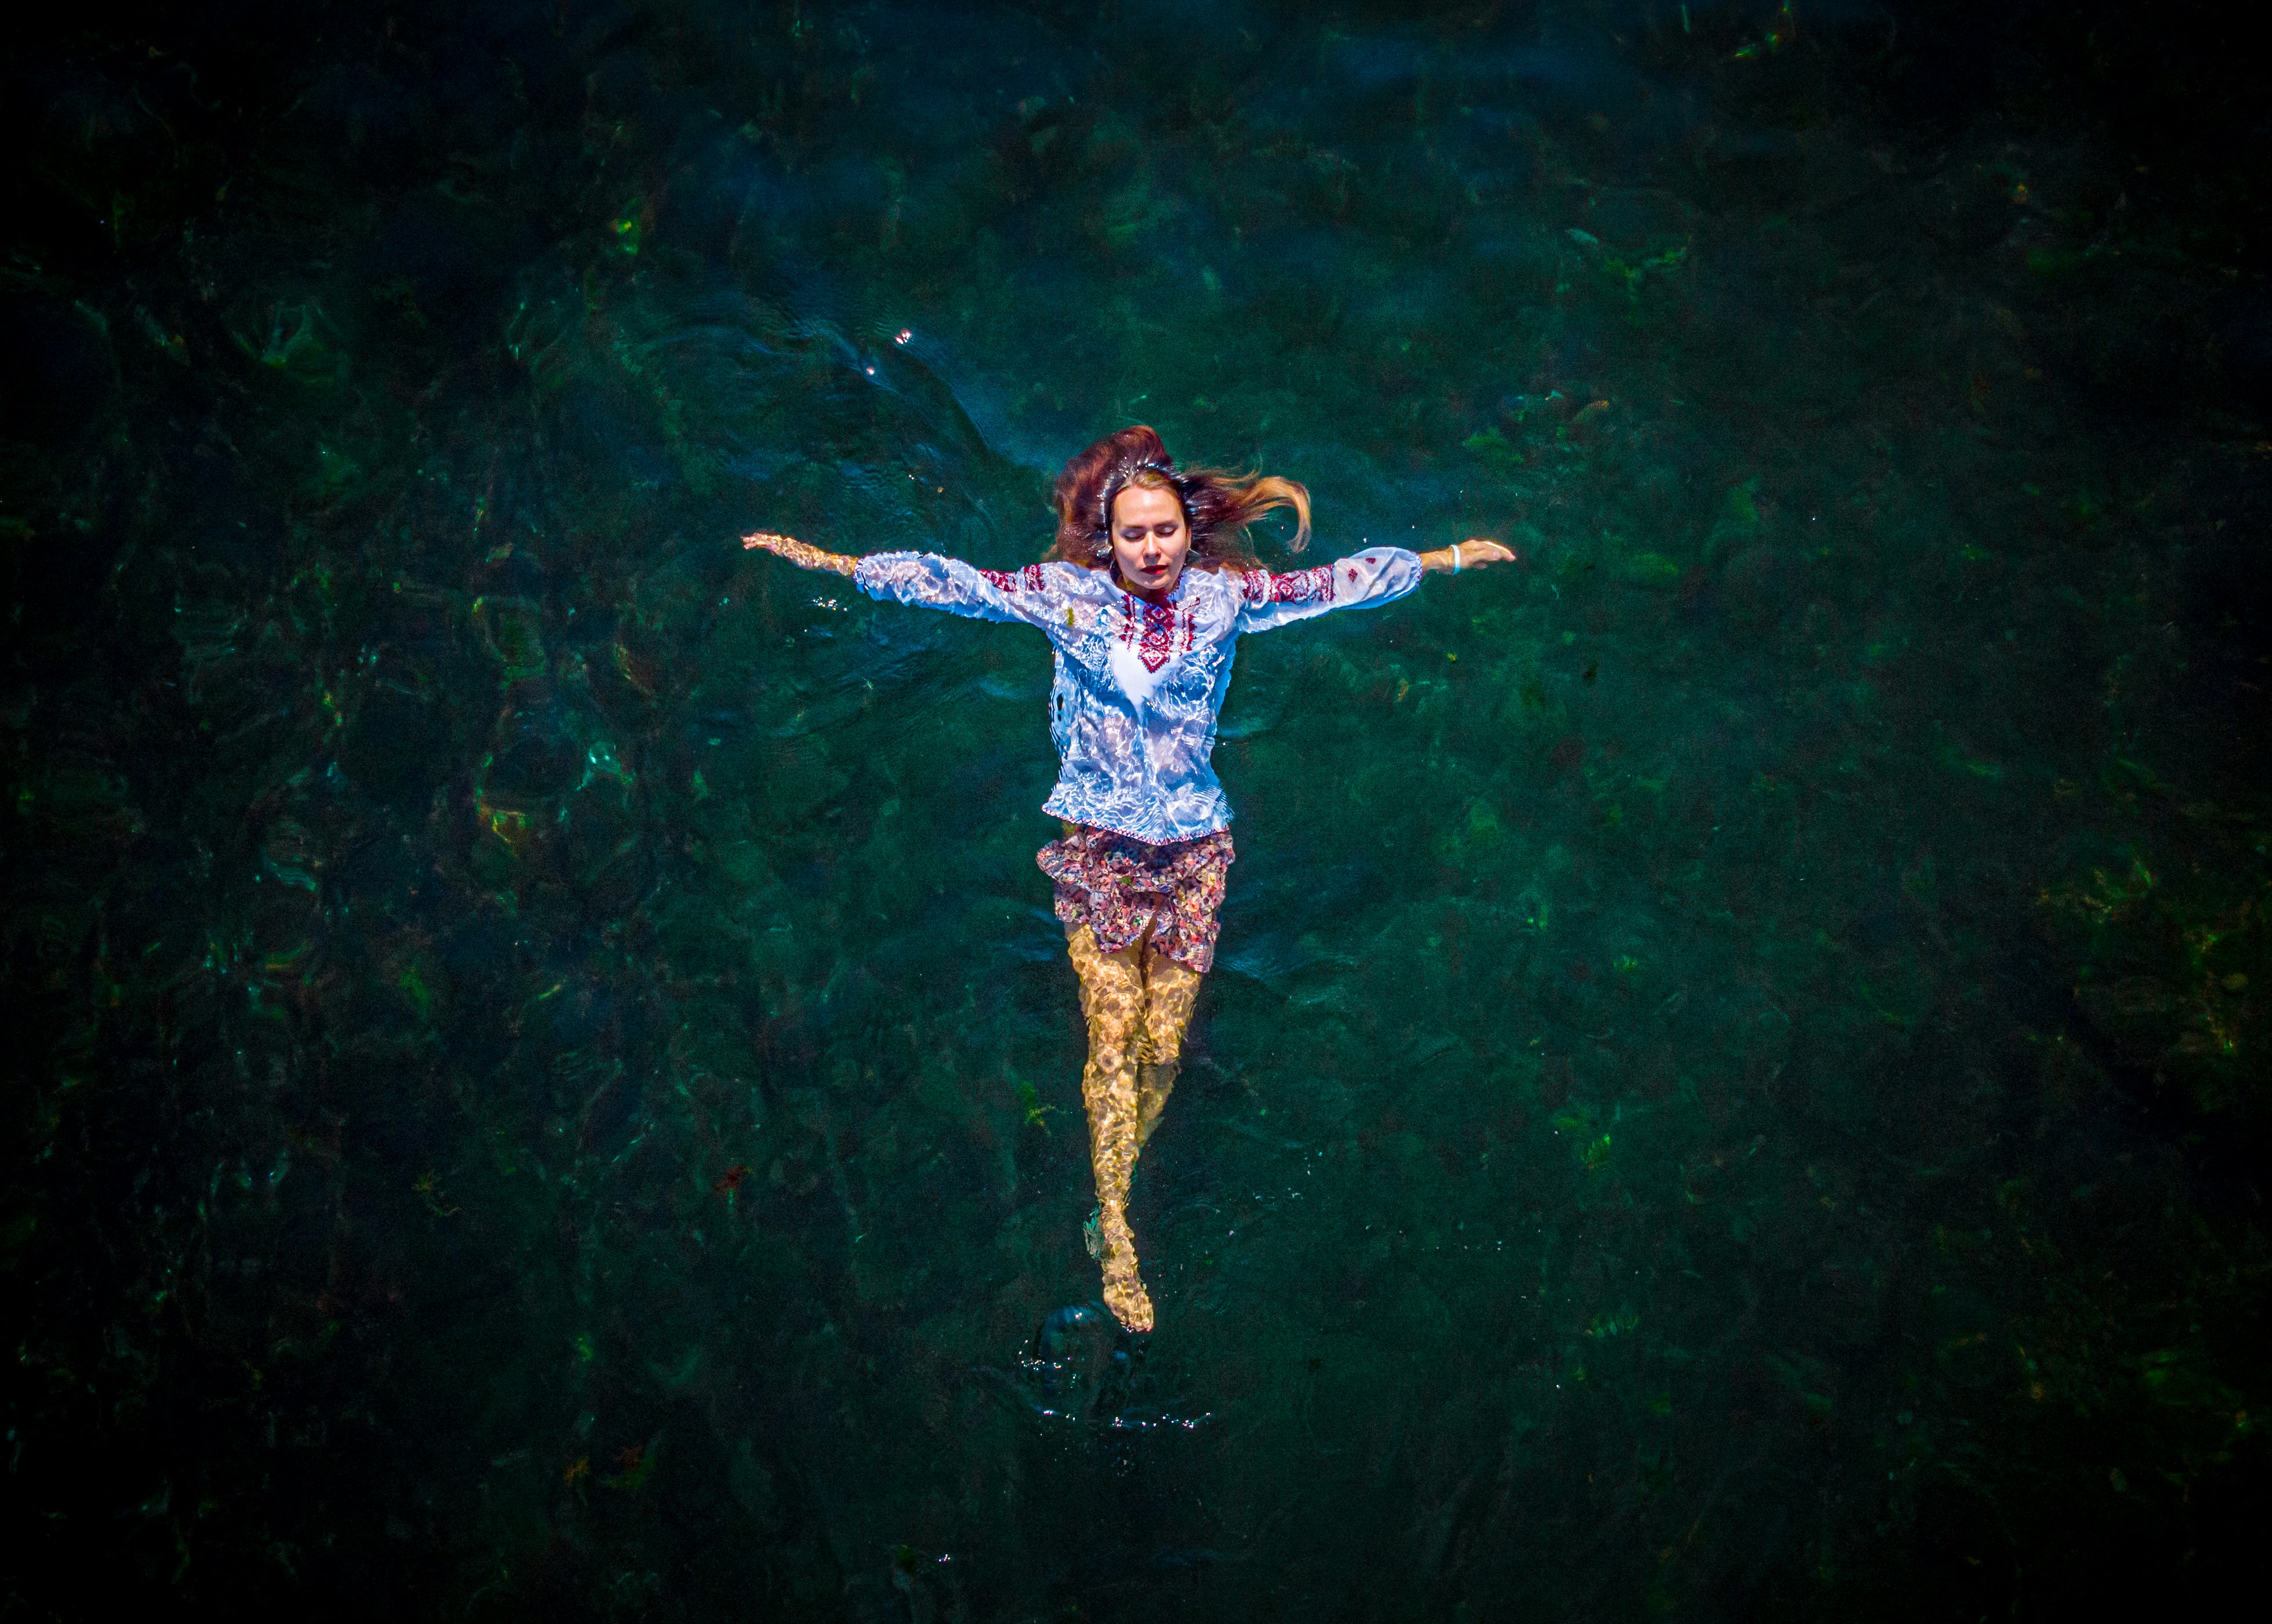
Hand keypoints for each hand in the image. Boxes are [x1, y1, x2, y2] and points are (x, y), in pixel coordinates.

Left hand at [742, 531, 856, 576]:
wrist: (821, 561)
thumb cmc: (812, 562)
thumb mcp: (796, 558)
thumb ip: (787, 554)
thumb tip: (778, 552)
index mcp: (787, 544)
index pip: (772, 541)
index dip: (761, 540)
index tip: (752, 540)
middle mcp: (786, 543)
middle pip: (768, 539)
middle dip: (755, 539)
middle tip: (744, 540)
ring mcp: (787, 546)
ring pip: (769, 542)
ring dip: (757, 542)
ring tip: (746, 543)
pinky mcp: (788, 551)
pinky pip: (774, 547)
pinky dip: (765, 545)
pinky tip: (758, 545)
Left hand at [1423, 538, 1518, 572]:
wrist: (1442, 562)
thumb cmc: (1456, 559)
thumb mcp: (1472, 558)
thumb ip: (1485, 555)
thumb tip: (1498, 554)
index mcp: (1477, 545)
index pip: (1493, 548)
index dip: (1503, 553)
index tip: (1512, 558)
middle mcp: (1474, 547)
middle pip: (1490, 549)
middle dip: (1501, 553)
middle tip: (1511, 557)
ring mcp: (1469, 553)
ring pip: (1485, 554)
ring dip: (1493, 556)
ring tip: (1500, 559)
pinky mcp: (1465, 559)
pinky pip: (1477, 560)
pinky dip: (1483, 562)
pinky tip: (1484, 566)